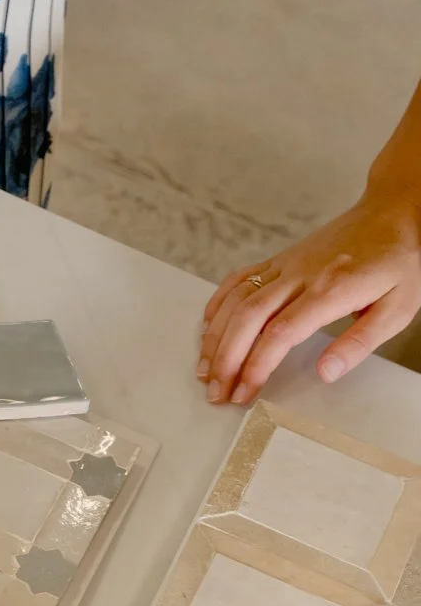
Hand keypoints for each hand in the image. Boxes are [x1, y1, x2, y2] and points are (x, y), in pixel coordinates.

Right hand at [198, 187, 420, 407]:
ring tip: (206, 370)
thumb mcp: (397, 309)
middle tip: (217, 392)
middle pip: (248, 318)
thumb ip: (360, 343)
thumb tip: (325, 372)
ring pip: (237, 300)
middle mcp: (302, 274)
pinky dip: (218, 303)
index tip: (244, 392)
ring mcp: (287, 264)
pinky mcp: (281, 258)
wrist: (396, 212)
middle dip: (226, 359)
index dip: (256, 366)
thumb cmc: (399, 261)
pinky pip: (240, 279)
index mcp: (331, 290)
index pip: (280, 333)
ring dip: (215, 337)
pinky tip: (208, 326)